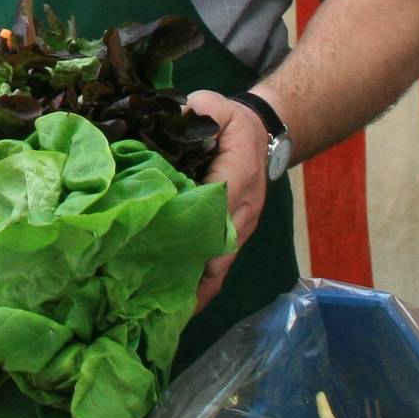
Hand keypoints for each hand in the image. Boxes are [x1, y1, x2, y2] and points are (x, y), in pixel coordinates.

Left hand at [183, 89, 270, 309]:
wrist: (263, 135)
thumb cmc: (232, 122)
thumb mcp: (217, 106)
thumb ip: (199, 108)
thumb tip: (177, 113)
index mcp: (238, 173)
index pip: (218, 202)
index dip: (196, 224)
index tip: (167, 245)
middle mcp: (243, 207)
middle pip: (220, 244)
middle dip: (192, 269)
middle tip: (156, 293)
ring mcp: (242, 225)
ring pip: (222, 262)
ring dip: (197, 287)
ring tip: (164, 312)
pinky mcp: (236, 236)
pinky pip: (222, 266)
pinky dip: (204, 288)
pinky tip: (181, 309)